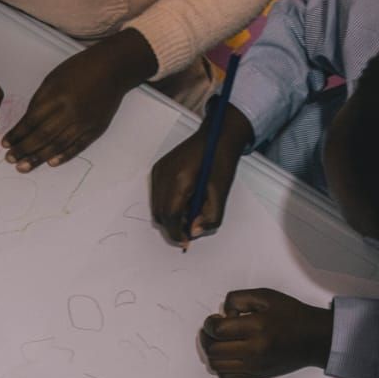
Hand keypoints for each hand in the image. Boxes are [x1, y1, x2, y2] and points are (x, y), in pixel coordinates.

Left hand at [2, 29, 155, 172]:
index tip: (5, 143)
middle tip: (10, 159)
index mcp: (56, 96)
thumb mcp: (53, 79)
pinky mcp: (95, 129)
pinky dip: (63, 156)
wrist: (112, 69)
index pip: (31, 120)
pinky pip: (77, 146)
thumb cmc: (80, 70)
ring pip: (57, 145)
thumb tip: (26, 124)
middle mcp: (69, 111)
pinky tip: (50, 162)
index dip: (17, 134)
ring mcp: (84, 122)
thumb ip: (40, 101)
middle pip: (42, 136)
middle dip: (23, 149)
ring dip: (38, 158)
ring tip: (23, 166)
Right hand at [151, 104, 252, 245]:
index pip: (171, 215)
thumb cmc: (220, 160)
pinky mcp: (158, 169)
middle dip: (173, 226)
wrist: (217, 136)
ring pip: (157, 206)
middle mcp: (164, 174)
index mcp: (181, 179)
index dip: (176, 232)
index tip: (185, 241)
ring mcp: (159, 171)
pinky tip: (183, 200)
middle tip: (188, 231)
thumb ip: (210, 217)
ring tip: (188, 213)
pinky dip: (167, 204)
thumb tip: (194, 232)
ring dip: (170, 216)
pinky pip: (157, 195)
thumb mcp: (221, 193)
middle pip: (161, 213)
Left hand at [200, 290, 332, 377]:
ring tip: (220, 342)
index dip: (210, 323)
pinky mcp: (256, 375)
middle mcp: (255, 349)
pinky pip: (226, 376)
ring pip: (216, 365)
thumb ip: (239, 299)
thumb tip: (222, 314)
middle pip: (213, 349)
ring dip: (212, 352)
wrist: (314, 338)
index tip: (216, 318)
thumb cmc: (291, 314)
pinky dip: (220, 366)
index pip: (218, 330)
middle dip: (207, 337)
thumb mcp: (266, 296)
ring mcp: (255, 365)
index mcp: (257, 327)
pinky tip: (227, 355)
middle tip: (214, 329)